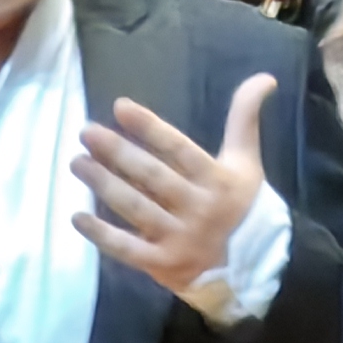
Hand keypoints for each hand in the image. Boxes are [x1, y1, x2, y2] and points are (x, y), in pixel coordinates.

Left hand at [73, 73, 275, 310]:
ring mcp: (180, 238)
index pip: (178, 148)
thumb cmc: (242, 204)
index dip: (149, 127)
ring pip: (136, 208)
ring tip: (77, 163)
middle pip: (152, 176)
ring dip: (103, 184)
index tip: (119, 107)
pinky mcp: (163, 263)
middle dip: (117, 153)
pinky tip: (77, 216)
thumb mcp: (246, 160)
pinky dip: (101, 235)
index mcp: (217, 179)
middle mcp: (198, 208)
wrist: (255, 265)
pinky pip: (127, 248)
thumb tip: (265, 77)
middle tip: (86, 132)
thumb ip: (245, 118)